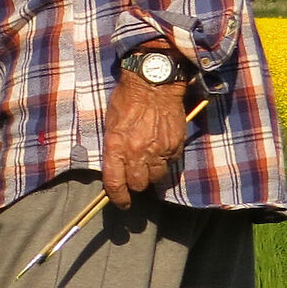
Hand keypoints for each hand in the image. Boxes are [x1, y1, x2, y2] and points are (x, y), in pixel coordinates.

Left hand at [101, 71, 190, 208]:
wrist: (154, 84)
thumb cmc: (126, 100)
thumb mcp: (110, 124)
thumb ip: (113, 148)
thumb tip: (116, 168)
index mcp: (116, 147)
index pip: (115, 183)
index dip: (118, 197)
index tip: (121, 203)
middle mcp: (137, 152)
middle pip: (139, 184)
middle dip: (136, 184)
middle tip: (135, 175)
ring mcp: (159, 150)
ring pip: (157, 177)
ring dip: (152, 173)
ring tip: (149, 160)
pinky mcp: (175, 145)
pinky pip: (170, 163)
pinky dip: (165, 161)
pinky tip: (161, 148)